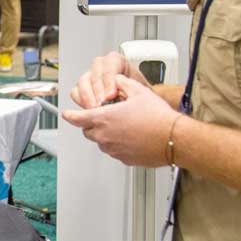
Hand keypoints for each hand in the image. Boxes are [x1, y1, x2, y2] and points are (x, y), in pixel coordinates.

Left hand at [61, 75, 180, 166]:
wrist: (174, 138)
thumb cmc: (158, 117)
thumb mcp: (138, 91)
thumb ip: (122, 83)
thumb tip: (117, 80)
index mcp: (104, 118)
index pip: (78, 118)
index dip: (70, 115)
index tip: (66, 114)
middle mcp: (105, 136)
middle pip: (87, 131)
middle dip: (91, 124)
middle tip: (103, 118)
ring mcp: (114, 149)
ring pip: (101, 142)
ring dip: (105, 135)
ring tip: (122, 127)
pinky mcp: (123, 159)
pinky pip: (114, 151)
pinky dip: (117, 144)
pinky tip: (131, 137)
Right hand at [69, 51, 149, 109]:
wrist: (137, 106)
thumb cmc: (140, 97)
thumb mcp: (141, 90)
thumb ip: (132, 89)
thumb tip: (124, 95)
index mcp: (117, 61)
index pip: (109, 65)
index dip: (109, 81)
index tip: (111, 95)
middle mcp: (102, 66)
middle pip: (94, 74)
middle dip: (97, 92)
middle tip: (102, 105)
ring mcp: (91, 77)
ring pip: (82, 82)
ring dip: (87, 97)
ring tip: (96, 110)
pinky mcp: (83, 89)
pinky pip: (75, 92)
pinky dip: (81, 102)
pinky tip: (90, 110)